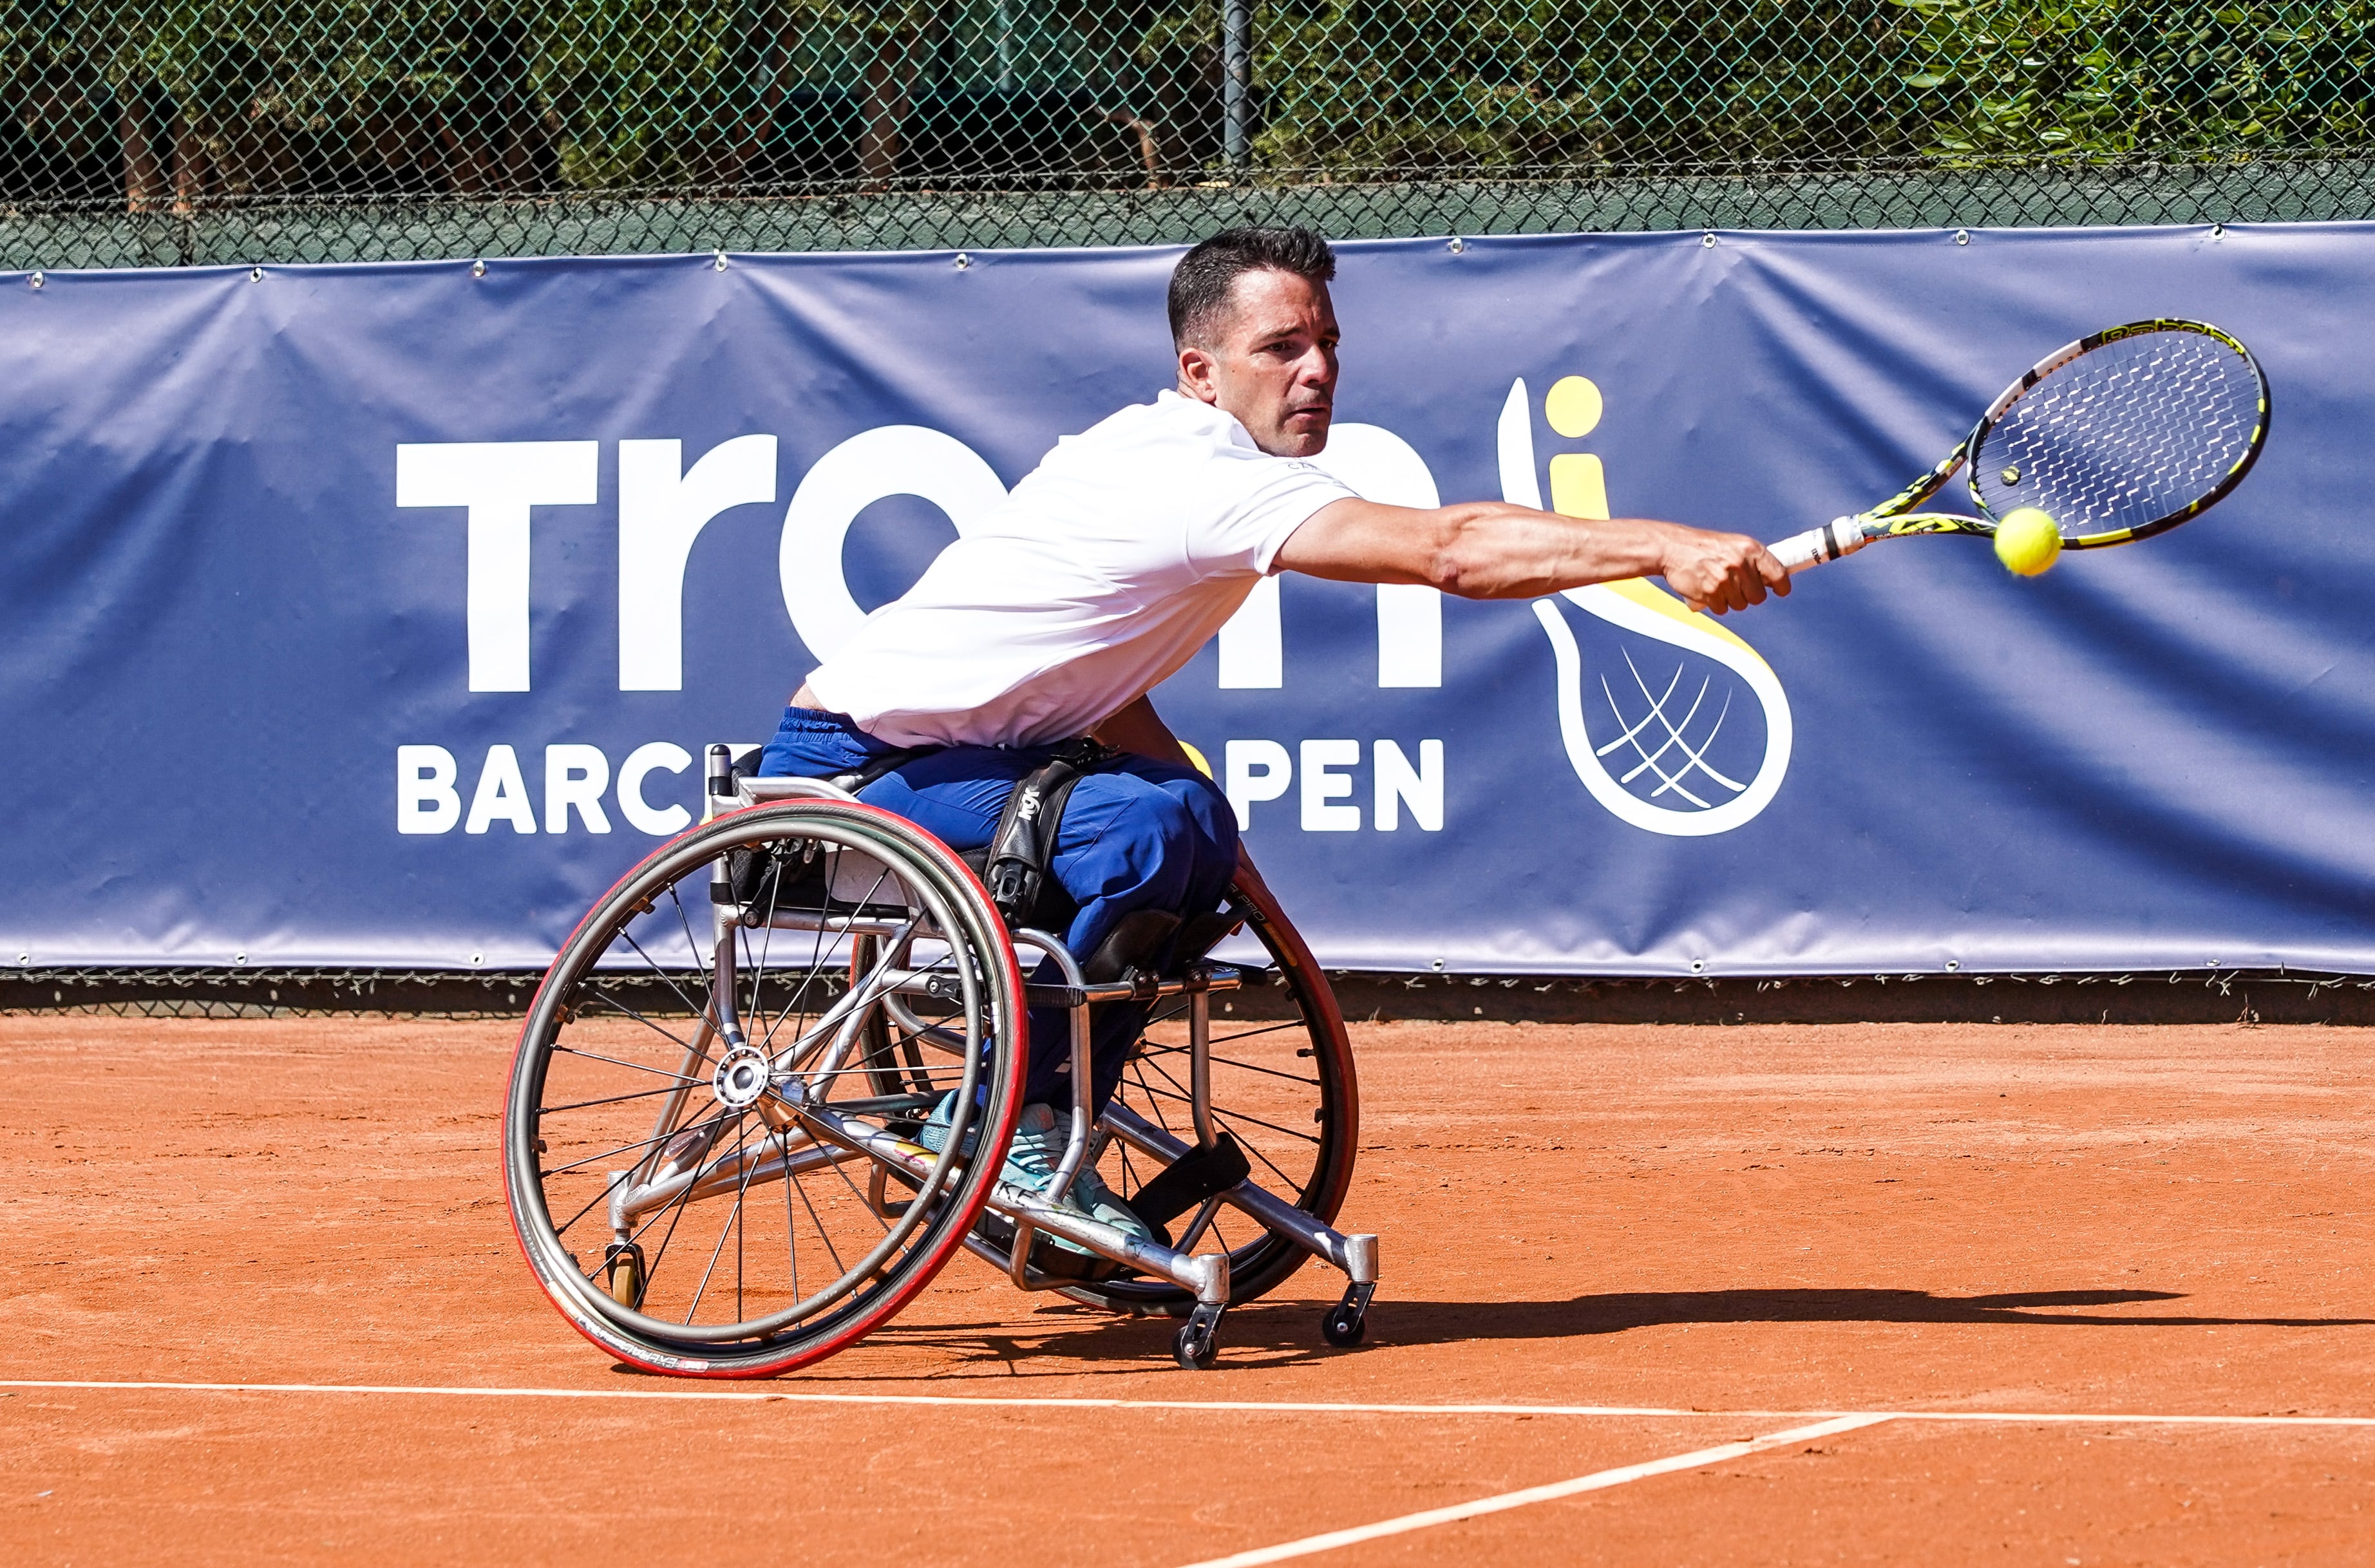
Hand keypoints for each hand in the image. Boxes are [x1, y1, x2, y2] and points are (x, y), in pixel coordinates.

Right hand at [1658, 525, 1790, 614]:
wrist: (1672, 548)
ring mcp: (1725, 579)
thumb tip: (1772, 580)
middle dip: (1748, 595)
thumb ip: (1753, 560)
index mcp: (1750, 548)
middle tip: (1736, 586)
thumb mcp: (1734, 545)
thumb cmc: (1704, 547)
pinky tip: (1707, 589)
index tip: (1780, 590)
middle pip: (1758, 597)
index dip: (1781, 586)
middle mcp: (1740, 563)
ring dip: (1730, 600)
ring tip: (1717, 584)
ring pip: (1740, 605)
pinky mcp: (1710, 593)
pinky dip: (1715, 604)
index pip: (1778, 573)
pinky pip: (1722, 609)